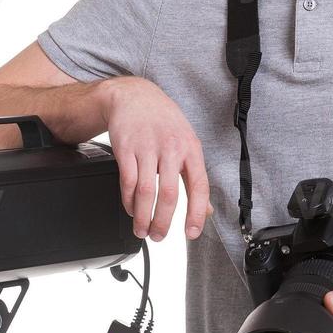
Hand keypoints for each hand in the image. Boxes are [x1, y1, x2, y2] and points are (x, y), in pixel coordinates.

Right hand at [101, 77, 211, 240]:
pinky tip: (132, 209)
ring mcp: (147, 148)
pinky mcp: (126, 149)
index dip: (197, 212)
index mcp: (191, 148)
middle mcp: (171, 148)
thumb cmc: (163, 120)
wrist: (134, 96)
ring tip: (143, 230)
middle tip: (159, 237)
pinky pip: (128, 182)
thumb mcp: (187, 142)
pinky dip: (129, 201)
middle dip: (163, 222)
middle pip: (169, 194)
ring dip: (143, 217)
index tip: (192, 232)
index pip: (199, 186)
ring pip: (146, 192)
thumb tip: (207, 209)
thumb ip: (195, 176)